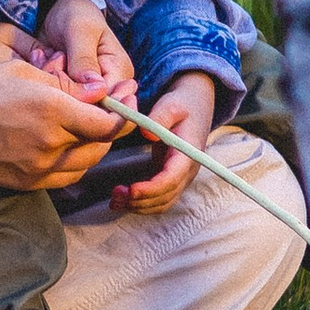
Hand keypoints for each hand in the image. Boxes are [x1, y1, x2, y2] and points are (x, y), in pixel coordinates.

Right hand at [0, 54, 124, 193]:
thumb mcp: (22, 72)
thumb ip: (67, 84)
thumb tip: (102, 91)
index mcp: (50, 110)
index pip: (108, 121)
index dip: (123, 110)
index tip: (126, 96)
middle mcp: (49, 144)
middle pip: (102, 144)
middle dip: (112, 126)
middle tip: (112, 107)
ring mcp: (38, 169)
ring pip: (87, 163)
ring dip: (94, 145)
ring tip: (88, 124)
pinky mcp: (27, 184)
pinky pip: (66, 177)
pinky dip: (75, 162)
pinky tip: (66, 143)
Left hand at [45, 0, 137, 111]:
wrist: (61, 9)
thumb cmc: (77, 13)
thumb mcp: (80, 29)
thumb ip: (84, 58)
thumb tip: (95, 89)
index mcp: (119, 71)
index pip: (108, 102)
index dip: (80, 94)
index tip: (61, 71)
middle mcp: (107, 85)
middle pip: (84, 104)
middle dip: (62, 83)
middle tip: (54, 57)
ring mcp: (86, 88)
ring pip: (66, 100)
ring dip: (50, 78)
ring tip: (47, 54)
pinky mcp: (70, 88)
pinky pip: (55, 94)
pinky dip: (43, 77)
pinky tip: (41, 58)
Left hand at [117, 73, 216, 213]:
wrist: (194, 105)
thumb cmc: (181, 104)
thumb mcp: (172, 104)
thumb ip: (160, 116)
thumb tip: (146, 133)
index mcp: (188, 153)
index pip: (172, 179)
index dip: (152, 188)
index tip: (131, 190)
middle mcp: (187, 171)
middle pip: (166, 197)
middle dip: (141, 200)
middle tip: (115, 195)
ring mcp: (180, 177)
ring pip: (162, 203)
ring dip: (139, 206)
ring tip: (114, 200)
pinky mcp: (170, 178)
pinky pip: (158, 199)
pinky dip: (141, 204)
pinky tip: (120, 200)